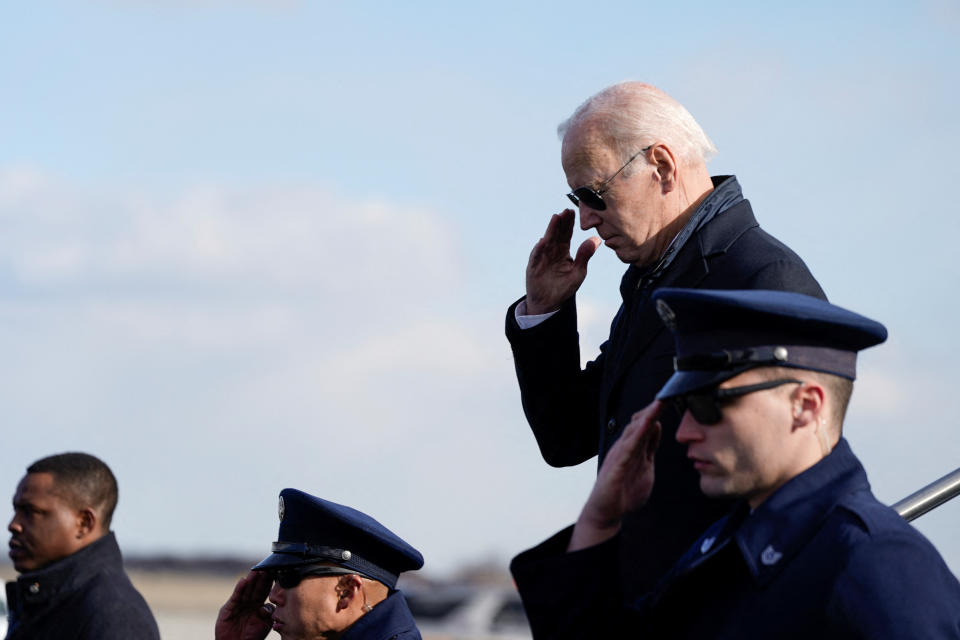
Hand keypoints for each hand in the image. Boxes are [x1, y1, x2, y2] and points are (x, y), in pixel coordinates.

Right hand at [215, 571, 273, 639]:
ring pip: (246, 590)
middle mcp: (248, 602)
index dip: (269, 582)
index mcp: (258, 605)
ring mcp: (238, 604)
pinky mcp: (228, 608)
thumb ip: (269, 613)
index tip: (275, 571)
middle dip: (261, 578)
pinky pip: (235, 597)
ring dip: (251, 580)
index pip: (265, 590)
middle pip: (256, 587)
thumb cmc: (252, 637)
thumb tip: (269, 604)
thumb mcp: (265, 624)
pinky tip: (243, 581)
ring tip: (256, 570)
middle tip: (266, 567)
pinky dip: (239, 589)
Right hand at [524, 209, 600, 313]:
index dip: (569, 223)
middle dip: (561, 222)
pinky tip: (543, 241)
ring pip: (547, 241)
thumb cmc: (564, 287)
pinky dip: (539, 249)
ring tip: (555, 218)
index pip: (566, 234)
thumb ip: (585, 256)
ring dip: (551, 230)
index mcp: (563, 251)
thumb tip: (596, 239)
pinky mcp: (533, 267)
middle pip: (556, 234)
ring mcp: (541, 257)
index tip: (572, 212)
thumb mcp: (578, 272)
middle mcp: (551, 251)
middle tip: (566, 211)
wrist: (549, 303)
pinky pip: (536, 256)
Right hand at [569, 402, 661, 550]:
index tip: (670, 399)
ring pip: (633, 431)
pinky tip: (646, 425)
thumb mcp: (644, 466)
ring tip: (658, 404)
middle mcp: (624, 447)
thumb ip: (650, 447)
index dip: (657, 412)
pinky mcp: (616, 466)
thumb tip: (657, 427)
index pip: (646, 425)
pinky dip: (637, 435)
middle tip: (667, 395)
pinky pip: (628, 447)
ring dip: (646, 417)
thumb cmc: (624, 491)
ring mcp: (619, 455)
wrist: (606, 512)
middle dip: (653, 409)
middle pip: (639, 423)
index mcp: (633, 447)